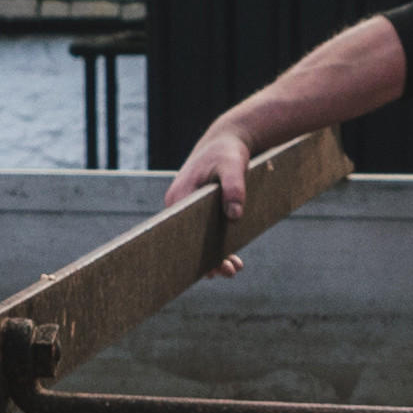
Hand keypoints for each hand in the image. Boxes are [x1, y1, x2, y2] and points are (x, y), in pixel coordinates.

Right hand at [166, 120, 256, 262]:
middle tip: (228, 272)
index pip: (181, 233)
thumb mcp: (233, 166)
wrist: (226, 139)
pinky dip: (218, 245)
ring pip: (197, 239)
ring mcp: (186, 208)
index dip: (193, 253)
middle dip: (207, 260)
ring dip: (215, 256)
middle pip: (188, 240)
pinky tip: (233, 258)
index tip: (208, 269)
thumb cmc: (227, 152)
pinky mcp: (197, 210)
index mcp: (179, 198)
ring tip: (233, 269)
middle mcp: (178, 206)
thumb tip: (235, 215)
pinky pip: (204, 232)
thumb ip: (234, 188)